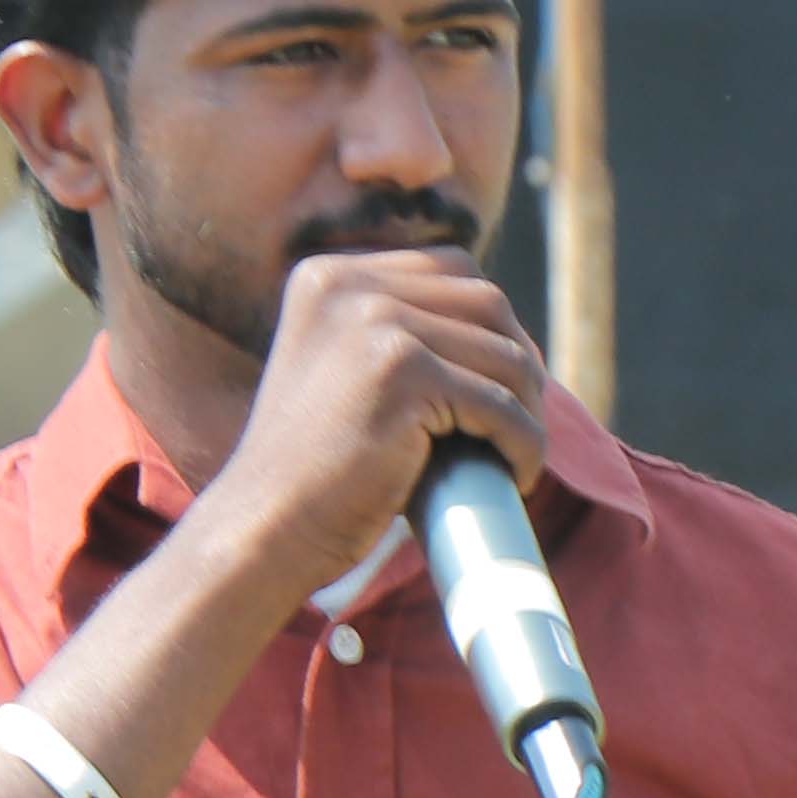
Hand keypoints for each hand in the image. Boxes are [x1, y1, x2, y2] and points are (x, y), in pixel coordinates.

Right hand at [199, 249, 550, 589]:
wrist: (266, 530)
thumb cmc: (312, 474)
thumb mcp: (342, 375)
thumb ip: (391, 337)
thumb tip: (501, 336)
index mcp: (329, 278)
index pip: (450, 268)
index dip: (492, 324)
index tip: (504, 382)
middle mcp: (348, 286)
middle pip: (487, 301)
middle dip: (521, 363)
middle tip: (522, 422)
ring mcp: (374, 322)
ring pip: (504, 353)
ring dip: (530, 409)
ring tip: (517, 454)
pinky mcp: (402, 371)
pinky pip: (500, 403)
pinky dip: (524, 443)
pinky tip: (517, 475)